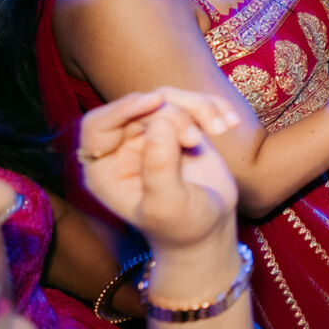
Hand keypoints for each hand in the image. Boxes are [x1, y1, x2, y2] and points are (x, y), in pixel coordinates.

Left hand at [78, 89, 240, 253]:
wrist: (208, 229)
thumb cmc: (182, 226)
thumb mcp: (167, 205)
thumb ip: (159, 167)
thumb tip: (159, 123)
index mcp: (104, 168)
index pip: (98, 125)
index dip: (123, 108)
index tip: (156, 102)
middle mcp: (122, 147)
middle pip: (141, 107)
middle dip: (175, 114)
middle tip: (198, 139)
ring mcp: (151, 135)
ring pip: (169, 99)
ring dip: (200, 108)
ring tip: (222, 130)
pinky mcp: (179, 128)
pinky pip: (193, 103)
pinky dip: (215, 108)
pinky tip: (231, 123)